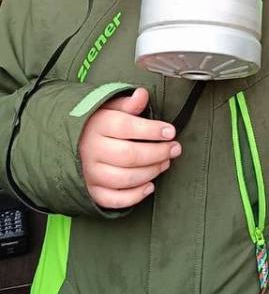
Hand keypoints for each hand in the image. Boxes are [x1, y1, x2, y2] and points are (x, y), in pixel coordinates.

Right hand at [79, 87, 180, 208]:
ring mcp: (90, 173)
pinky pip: (114, 199)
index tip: (170, 131)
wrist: (70, 142)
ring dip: (151, 172)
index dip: (152, 130)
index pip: (126, 127)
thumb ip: (128, 103)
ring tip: (165, 163)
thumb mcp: (109, 107)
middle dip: (157, 153)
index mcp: (97, 125)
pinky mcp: (92, 190)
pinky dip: (134, 196)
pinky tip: (150, 186)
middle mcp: (91, 150)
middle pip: (129, 156)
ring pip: (124, 179)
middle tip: (174, 149)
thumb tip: (142, 94)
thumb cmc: (96, 123)